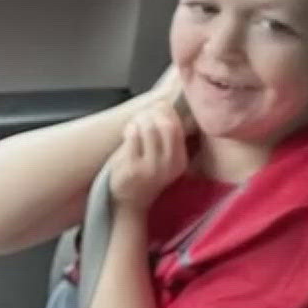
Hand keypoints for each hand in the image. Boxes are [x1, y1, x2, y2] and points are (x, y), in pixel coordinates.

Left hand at [106, 93, 195, 209]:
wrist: (129, 204)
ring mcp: (151, 168)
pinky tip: (128, 132)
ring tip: (134, 123)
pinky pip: (133, 138)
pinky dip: (130, 129)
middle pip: (166, 125)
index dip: (166, 111)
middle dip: (153, 113)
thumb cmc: (144, 175)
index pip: (178, 126)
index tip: (156, 107)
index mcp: (180, 160)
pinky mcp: (133, 170)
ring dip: (139, 119)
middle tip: (143, 114)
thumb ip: (167, 137)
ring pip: (149, 129)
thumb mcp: (163, 159)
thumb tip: (163, 103)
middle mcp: (169, 164)